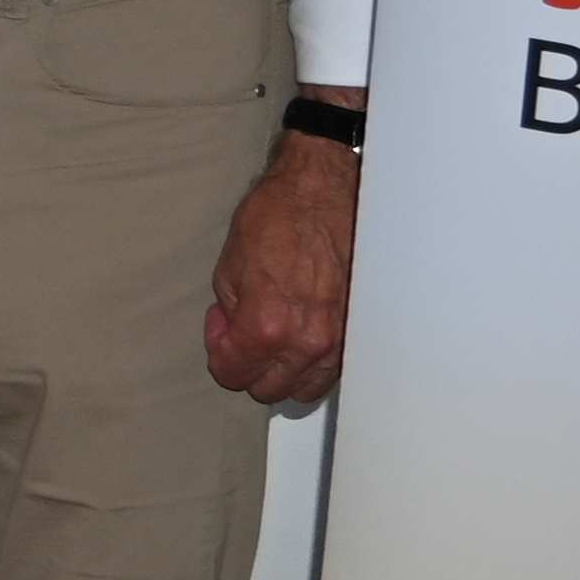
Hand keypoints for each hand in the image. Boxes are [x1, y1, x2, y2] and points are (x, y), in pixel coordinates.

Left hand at [206, 125, 358, 403]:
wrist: (324, 190)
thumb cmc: (276, 218)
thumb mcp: (230, 266)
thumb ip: (231, 314)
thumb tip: (234, 334)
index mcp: (267, 327)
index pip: (233, 374)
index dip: (219, 351)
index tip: (221, 325)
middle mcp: (308, 343)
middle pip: (270, 390)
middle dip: (248, 365)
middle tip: (242, 329)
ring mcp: (340, 340)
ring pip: (305, 387)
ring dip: (282, 369)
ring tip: (274, 331)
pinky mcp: (360, 329)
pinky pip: (332, 367)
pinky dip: (311, 360)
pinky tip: (300, 330)